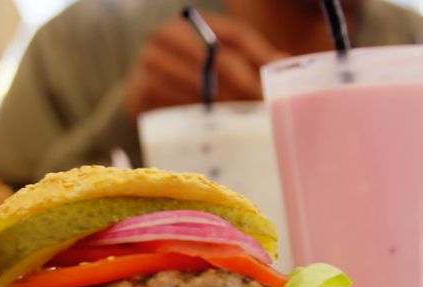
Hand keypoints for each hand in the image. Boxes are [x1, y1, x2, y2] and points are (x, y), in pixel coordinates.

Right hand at [124, 13, 287, 118]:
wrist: (144, 84)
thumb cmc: (191, 68)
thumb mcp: (220, 54)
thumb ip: (252, 55)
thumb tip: (285, 61)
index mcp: (185, 23)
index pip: (230, 38)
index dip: (256, 61)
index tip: (271, 86)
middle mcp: (161, 38)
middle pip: (214, 65)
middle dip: (242, 90)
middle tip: (262, 110)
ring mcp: (145, 66)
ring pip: (197, 90)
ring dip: (224, 108)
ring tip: (244, 122)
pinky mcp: (137, 95)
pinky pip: (177, 110)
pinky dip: (198, 120)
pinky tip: (213, 127)